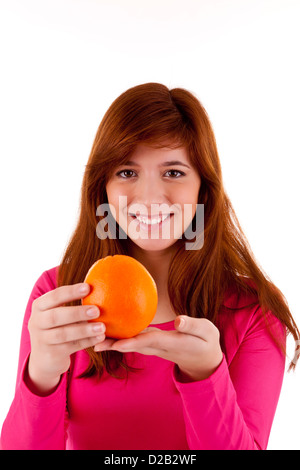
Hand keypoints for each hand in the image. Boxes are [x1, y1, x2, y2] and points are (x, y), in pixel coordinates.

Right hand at [27, 283, 105, 393]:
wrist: (45, 358)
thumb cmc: (57, 327)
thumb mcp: (58, 312)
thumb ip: (70, 301)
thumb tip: (97, 283)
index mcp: (39, 306)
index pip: (54, 296)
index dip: (71, 292)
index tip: (88, 287)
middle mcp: (36, 322)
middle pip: (56, 316)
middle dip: (77, 312)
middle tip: (97, 310)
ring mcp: (42, 339)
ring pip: (63, 334)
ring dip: (84, 330)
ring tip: (102, 327)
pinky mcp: (51, 354)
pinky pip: (70, 347)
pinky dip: (87, 342)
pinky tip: (100, 338)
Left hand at [95, 315, 222, 380]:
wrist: (204, 360)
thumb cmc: (206, 342)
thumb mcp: (207, 331)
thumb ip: (193, 325)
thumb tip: (179, 320)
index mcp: (171, 343)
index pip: (149, 342)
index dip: (132, 342)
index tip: (116, 344)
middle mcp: (158, 347)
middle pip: (133, 345)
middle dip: (114, 344)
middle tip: (94, 342)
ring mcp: (154, 347)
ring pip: (131, 344)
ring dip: (112, 342)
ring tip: (93, 337)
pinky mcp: (152, 344)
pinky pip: (134, 340)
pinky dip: (121, 336)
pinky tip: (109, 328)